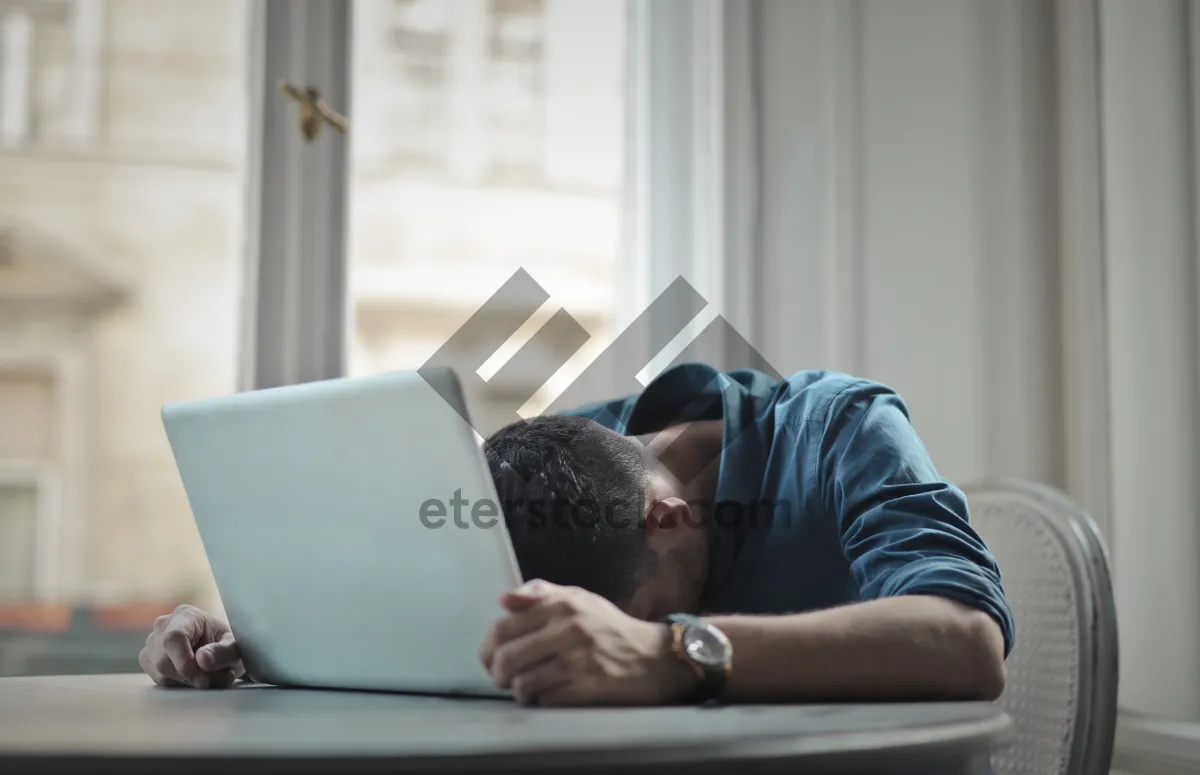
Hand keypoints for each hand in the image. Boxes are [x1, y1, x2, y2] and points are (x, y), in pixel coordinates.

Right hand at [138, 605, 245, 688]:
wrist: (221, 648)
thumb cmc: (228, 644)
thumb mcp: (235, 647)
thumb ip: (223, 652)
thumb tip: (202, 660)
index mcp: (185, 615)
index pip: (174, 638)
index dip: (185, 663)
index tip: (203, 681)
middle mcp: (163, 626)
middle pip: (165, 660)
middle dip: (192, 676)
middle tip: (217, 680)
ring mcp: (152, 643)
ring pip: (161, 672)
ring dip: (188, 682)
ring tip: (211, 677)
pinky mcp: (149, 659)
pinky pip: (159, 680)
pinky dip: (179, 684)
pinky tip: (195, 676)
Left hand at [479, 580, 695, 705]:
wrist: (654, 657)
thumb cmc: (610, 627)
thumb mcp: (579, 598)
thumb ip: (540, 593)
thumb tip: (503, 599)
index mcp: (562, 605)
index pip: (503, 627)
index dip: (488, 647)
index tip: (490, 656)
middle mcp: (569, 629)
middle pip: (507, 657)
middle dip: (497, 673)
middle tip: (503, 677)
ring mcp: (579, 660)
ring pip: (523, 683)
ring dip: (520, 690)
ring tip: (527, 687)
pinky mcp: (589, 688)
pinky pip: (546, 700)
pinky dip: (541, 701)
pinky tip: (549, 694)